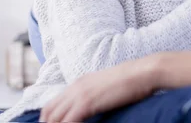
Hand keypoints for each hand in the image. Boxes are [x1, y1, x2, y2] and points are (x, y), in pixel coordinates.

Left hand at [40, 58, 156, 121]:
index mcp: (79, 83)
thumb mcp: (106, 87)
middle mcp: (76, 87)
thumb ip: (95, 95)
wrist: (143, 72)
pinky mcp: (87, 102)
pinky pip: (67, 122)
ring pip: (54, 118)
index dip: (47, 120)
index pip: (52, 105)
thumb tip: (92, 108)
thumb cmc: (132, 81)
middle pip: (48, 112)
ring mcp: (80, 94)